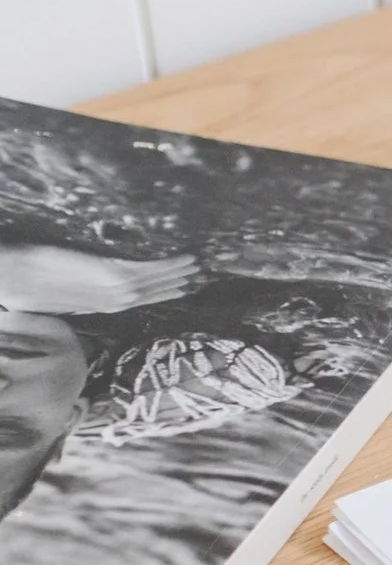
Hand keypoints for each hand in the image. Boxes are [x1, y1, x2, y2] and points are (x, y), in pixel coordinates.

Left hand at [0, 244, 199, 314]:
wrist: (12, 275)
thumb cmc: (21, 285)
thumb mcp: (47, 295)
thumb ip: (68, 294)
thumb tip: (74, 287)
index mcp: (97, 306)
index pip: (135, 301)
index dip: (158, 295)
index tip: (179, 290)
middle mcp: (110, 301)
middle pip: (151, 293)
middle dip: (175, 285)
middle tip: (199, 277)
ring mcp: (112, 289)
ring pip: (155, 281)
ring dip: (178, 272)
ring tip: (197, 265)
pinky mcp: (112, 273)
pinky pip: (149, 270)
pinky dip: (170, 264)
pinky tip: (185, 258)